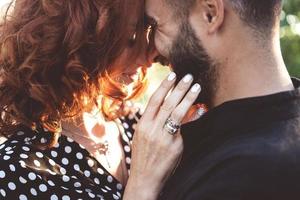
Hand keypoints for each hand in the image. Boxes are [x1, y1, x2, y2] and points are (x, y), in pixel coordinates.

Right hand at [123, 72, 200, 199]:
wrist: (144, 178)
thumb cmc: (143, 156)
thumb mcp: (141, 137)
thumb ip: (150, 122)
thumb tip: (163, 109)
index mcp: (142, 124)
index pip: (154, 100)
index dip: (164, 86)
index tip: (172, 75)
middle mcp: (151, 128)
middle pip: (166, 103)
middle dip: (178, 88)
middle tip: (188, 76)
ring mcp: (162, 137)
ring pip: (176, 112)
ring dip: (187, 97)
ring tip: (196, 86)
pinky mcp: (173, 146)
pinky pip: (184, 127)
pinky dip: (191, 116)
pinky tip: (199, 108)